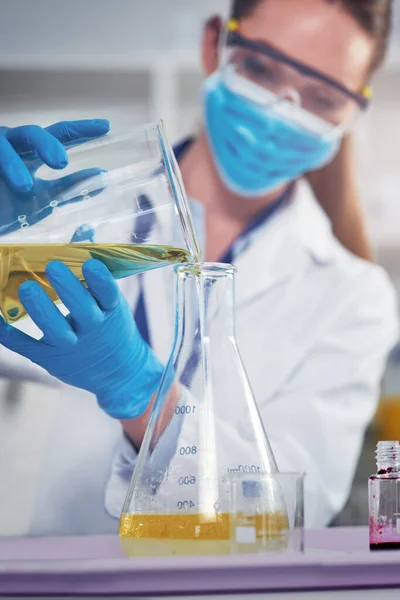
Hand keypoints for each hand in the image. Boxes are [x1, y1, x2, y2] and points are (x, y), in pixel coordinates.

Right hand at [0, 120, 109, 235]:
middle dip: (47, 144)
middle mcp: (13, 144)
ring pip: (3, 145)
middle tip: (61, 163)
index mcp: (32, 152)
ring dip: (14, 165)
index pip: (60, 134)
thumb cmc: (8, 205)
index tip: (106, 127)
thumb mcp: (44, 198)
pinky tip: (2, 182)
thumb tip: (103, 176)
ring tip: (24, 188)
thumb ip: (71, 187)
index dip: (81, 130)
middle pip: (33, 133)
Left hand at [0, 259, 163, 418]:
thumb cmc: (112, 328)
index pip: (109, 295)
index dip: (101, 281)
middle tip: (53, 266)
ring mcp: (72, 347)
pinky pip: (28, 346)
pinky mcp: (52, 359)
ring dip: (41, 309)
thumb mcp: (112, 302)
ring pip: (55, 330)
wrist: (119, 373)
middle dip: (68, 289)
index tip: (90, 264)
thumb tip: (84, 231)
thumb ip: (95, 268)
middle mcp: (94, 331)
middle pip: (82, 310)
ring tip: (27, 288)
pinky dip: (10, 334)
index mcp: (111, 313)